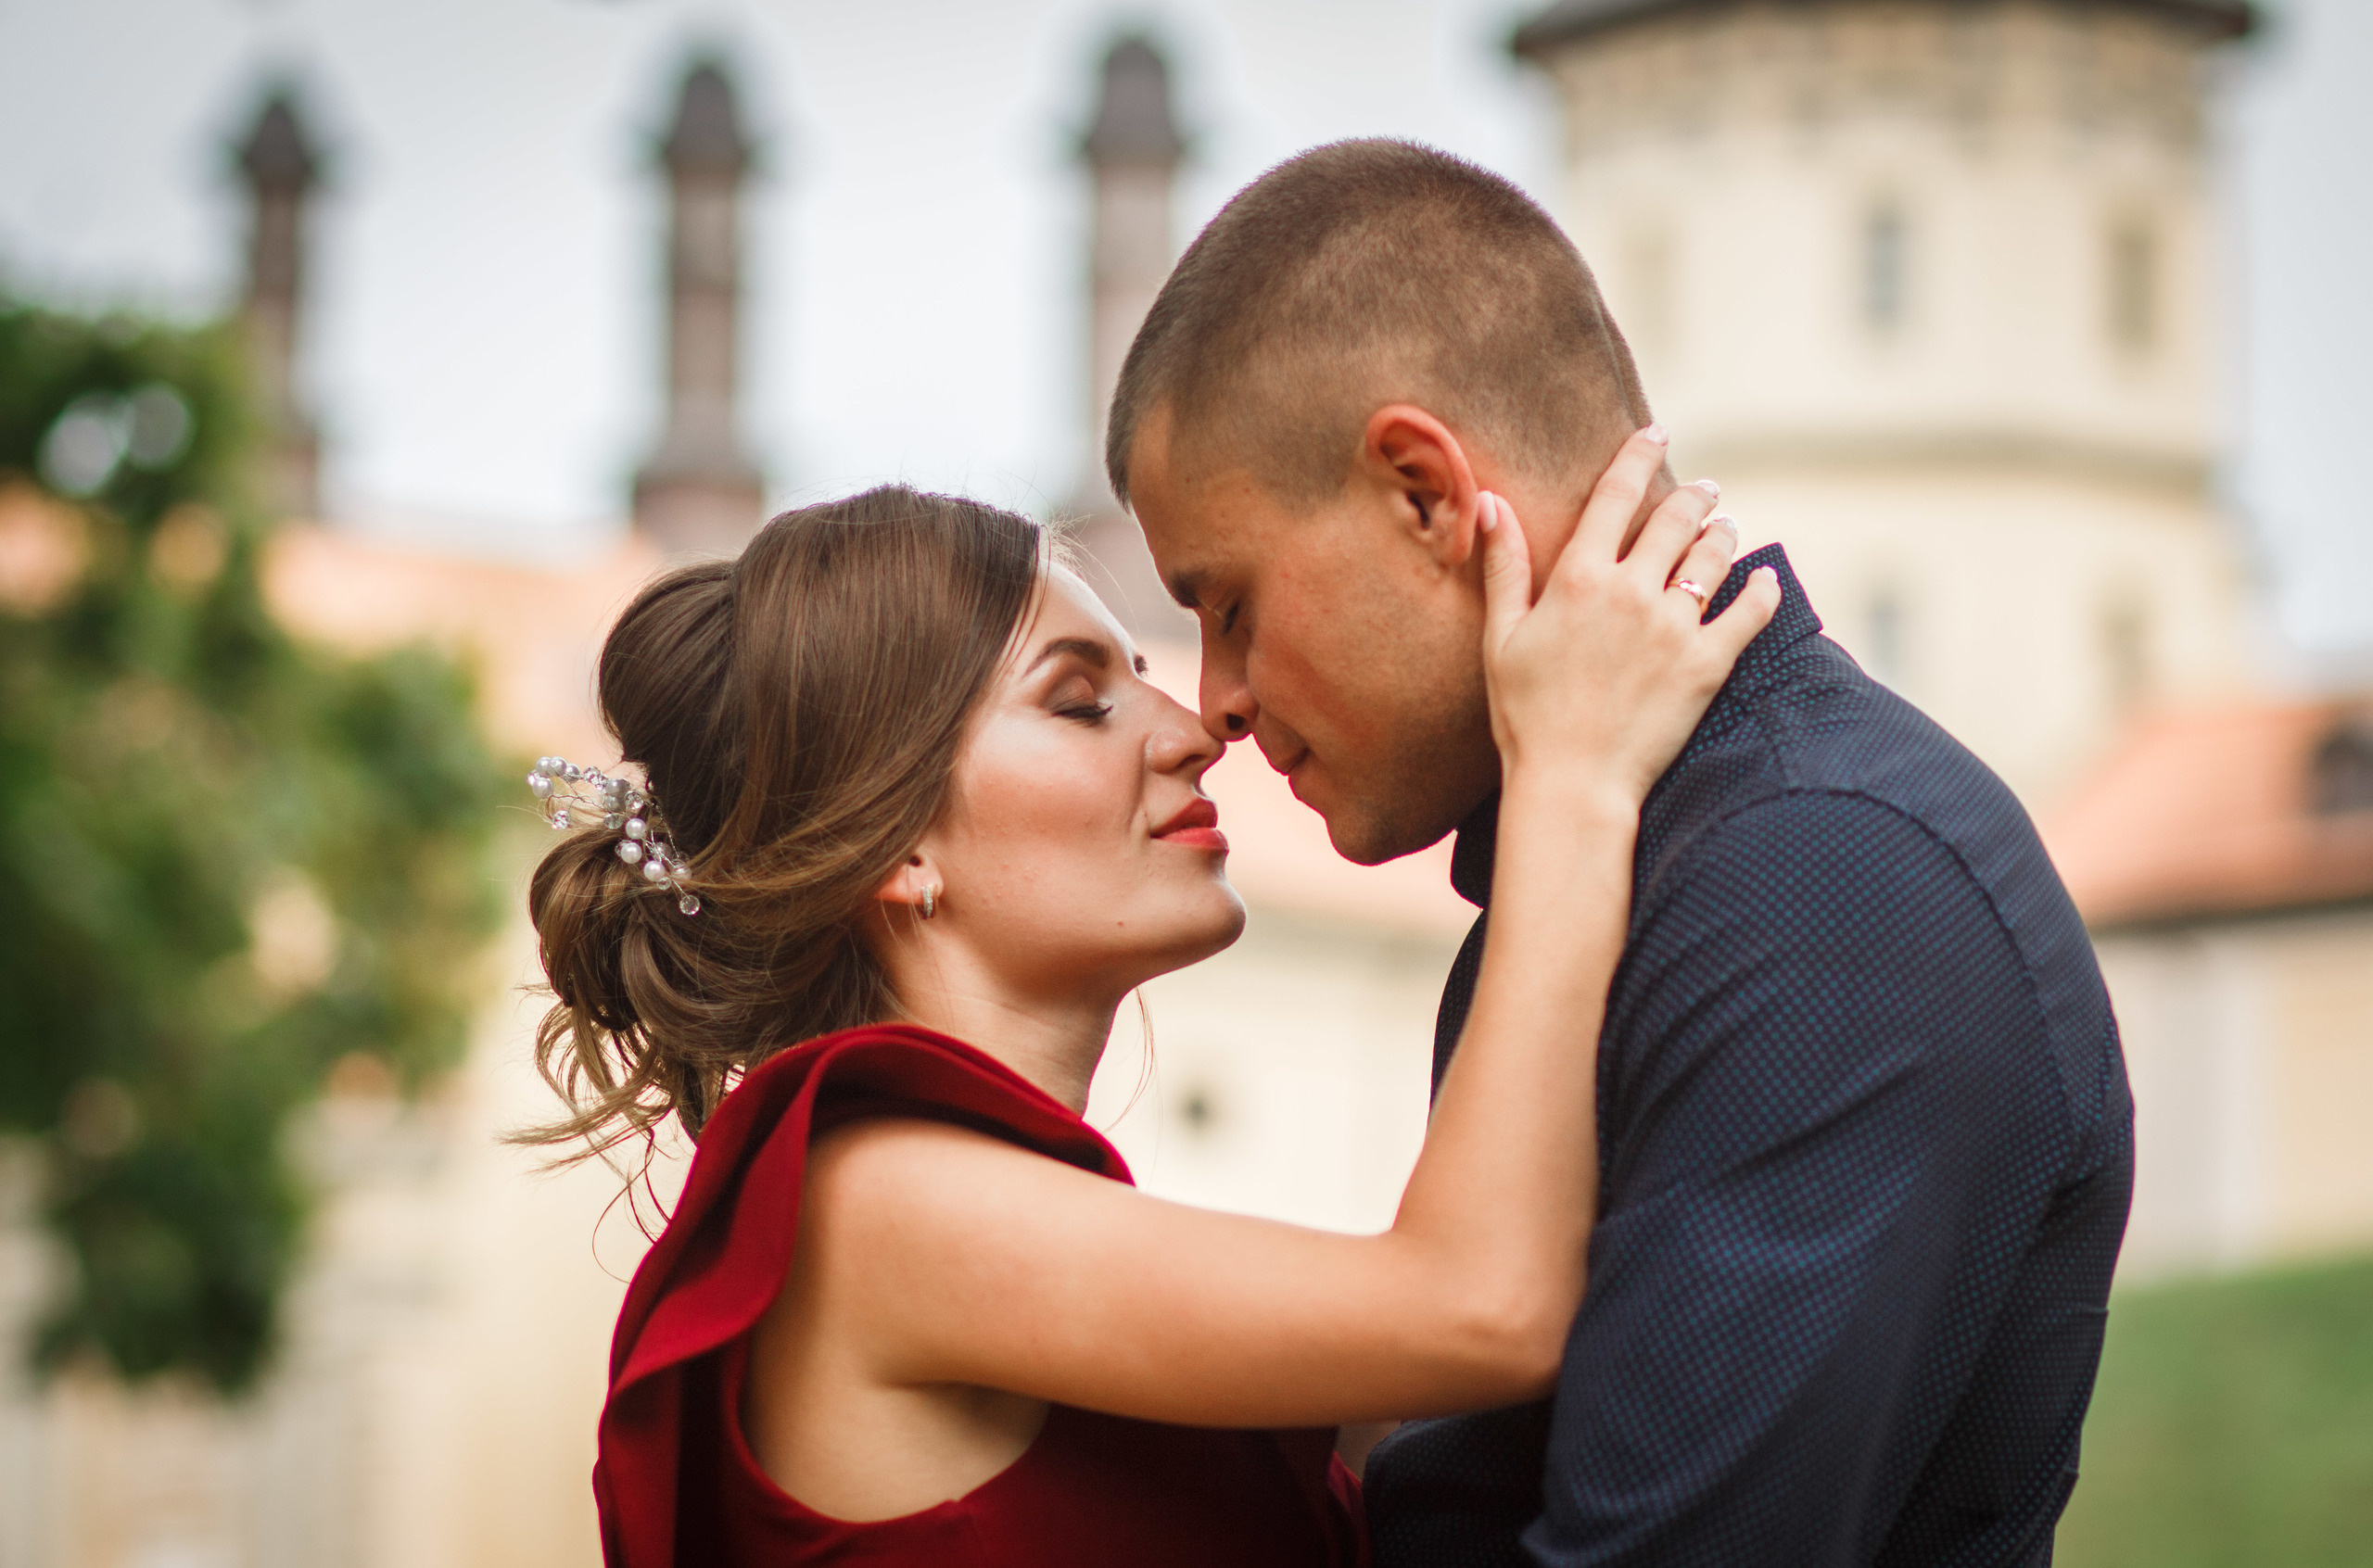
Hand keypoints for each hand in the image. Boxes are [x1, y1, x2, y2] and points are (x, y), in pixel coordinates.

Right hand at [1479, 428, 1778, 810]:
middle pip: (1675, 518)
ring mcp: (1674, 626)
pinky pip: (1749, 612)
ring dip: (1724, 533)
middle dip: (1694, 494)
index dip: (1637, 455)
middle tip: (1704, 489)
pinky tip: (1764, 580)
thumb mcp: (1502, 636)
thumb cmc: (1525, 715)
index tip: (1655, 432)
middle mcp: (1631, 592)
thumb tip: (1490, 503)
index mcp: (1578, 579)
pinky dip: (1761, 590)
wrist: (1572, 782)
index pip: (1615, 495)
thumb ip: (1504, 565)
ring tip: (1726, 529)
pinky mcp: (1708, 664)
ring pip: (1714, 556)